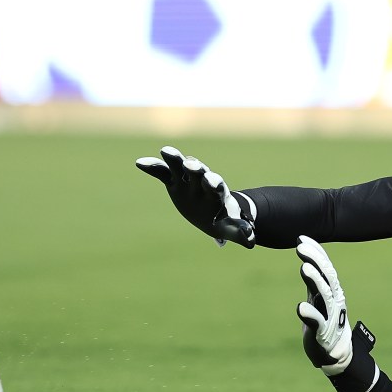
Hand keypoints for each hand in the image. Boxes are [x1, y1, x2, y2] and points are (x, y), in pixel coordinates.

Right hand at [135, 146, 254, 246]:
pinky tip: (139, 163)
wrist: (214, 210)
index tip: (213, 182)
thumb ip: (240, 231)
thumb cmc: (223, 219)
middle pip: (200, 173)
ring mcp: (188, 179)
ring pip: (181, 166)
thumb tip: (251, 241)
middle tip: (193, 166)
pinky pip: (163, 172)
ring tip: (166, 151)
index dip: (214, 184)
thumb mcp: (230, 227)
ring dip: (175, 159)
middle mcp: (203, 182)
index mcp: (217, 193)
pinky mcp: (174, 181)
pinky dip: (153, 167)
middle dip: (197, 169)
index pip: (216, 186)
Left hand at [295, 236, 352, 375]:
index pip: (326, 268)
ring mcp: (329, 316)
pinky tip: (301, 308)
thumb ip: (313, 280)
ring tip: (304, 269)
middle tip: (301, 248)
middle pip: (326, 277)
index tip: (302, 239)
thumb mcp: (319, 298)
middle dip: (315, 261)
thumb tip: (306, 258)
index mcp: (332, 291)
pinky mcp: (322, 332)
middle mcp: (334, 300)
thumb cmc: (324, 322)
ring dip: (315, 281)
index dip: (316, 252)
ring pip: (323, 295)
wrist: (335, 353)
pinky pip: (317, 322)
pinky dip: (310, 314)